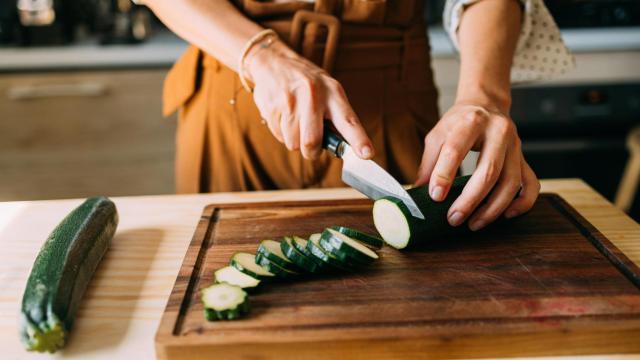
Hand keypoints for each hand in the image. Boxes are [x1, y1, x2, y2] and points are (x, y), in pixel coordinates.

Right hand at [243, 38, 373, 159]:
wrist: (274, 62)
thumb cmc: (307, 82)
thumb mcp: (328, 90)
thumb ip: (337, 117)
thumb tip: (344, 148)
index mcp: (333, 92)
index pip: (349, 120)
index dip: (358, 139)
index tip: (367, 154)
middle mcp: (313, 95)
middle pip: (312, 142)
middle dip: (311, 151)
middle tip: (312, 146)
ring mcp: (290, 101)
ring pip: (293, 143)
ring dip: (295, 140)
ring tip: (296, 121)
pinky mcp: (272, 107)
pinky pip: (279, 136)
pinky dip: (282, 133)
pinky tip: (284, 116)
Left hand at [415, 102, 539, 230]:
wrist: (486, 105)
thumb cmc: (459, 123)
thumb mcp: (438, 135)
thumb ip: (428, 163)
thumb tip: (418, 193)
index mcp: (471, 122)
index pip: (456, 149)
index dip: (444, 175)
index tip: (435, 196)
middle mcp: (498, 132)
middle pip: (488, 171)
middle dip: (470, 200)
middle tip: (454, 218)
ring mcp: (515, 146)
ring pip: (511, 182)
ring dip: (492, 208)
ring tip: (473, 223)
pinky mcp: (524, 158)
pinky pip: (530, 184)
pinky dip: (522, 203)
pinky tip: (506, 215)